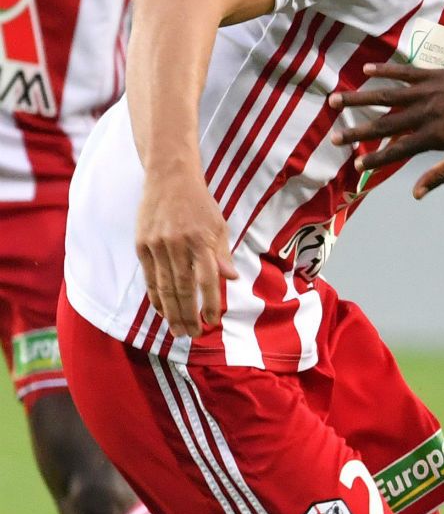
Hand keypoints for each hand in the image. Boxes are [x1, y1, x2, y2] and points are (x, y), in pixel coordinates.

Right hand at [135, 168, 237, 336]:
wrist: (170, 178)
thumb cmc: (200, 204)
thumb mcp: (218, 225)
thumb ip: (222, 254)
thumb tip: (232, 279)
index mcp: (202, 240)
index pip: (208, 280)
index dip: (210, 303)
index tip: (214, 321)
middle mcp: (178, 244)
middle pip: (183, 288)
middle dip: (189, 315)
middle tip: (193, 334)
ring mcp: (157, 245)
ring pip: (164, 287)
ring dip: (171, 312)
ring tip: (178, 331)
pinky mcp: (142, 245)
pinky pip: (150, 278)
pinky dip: (156, 297)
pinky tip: (162, 312)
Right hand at [328, 64, 443, 197]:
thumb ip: (440, 175)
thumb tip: (416, 194)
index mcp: (434, 136)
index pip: (397, 150)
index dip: (376, 158)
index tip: (355, 163)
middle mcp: (427, 113)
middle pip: (384, 124)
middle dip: (357, 130)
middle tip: (333, 136)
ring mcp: (429, 92)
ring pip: (387, 95)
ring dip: (360, 98)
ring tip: (336, 99)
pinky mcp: (434, 75)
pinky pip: (404, 72)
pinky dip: (384, 70)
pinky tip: (365, 71)